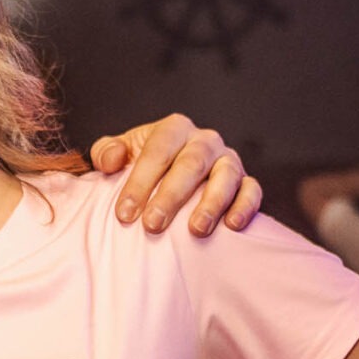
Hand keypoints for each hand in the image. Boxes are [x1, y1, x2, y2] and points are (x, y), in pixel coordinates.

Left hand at [90, 116, 263, 237]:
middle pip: (191, 163)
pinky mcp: (245, 182)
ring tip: (196, 229)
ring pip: (225, 176)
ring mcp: (228, 160)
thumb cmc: (143, 169)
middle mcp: (204, 141)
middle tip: (152, 225)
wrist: (171, 179)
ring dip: (211, 203)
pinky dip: (245, 206)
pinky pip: (252, 191)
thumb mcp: (120, 156)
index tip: (124, 213)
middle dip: (171, 196)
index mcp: (173, 129)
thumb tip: (111, 160)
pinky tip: (232, 226)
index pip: (158, 150)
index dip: (140, 181)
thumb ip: (107, 154)